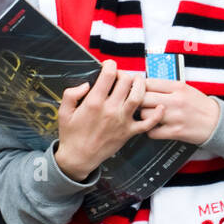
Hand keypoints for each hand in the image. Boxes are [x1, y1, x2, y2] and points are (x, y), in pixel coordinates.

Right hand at [55, 60, 161, 179]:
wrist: (79, 157)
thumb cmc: (71, 134)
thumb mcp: (64, 112)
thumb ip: (71, 94)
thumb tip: (86, 84)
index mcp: (94, 102)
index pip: (108, 75)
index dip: (110, 65)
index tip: (109, 65)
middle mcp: (110, 109)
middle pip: (125, 82)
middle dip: (124, 73)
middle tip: (121, 75)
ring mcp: (122, 120)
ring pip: (138, 97)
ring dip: (141, 85)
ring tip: (137, 81)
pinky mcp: (129, 132)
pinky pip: (147, 123)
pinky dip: (156, 115)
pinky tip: (160, 107)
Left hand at [141, 77, 220, 144]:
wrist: (217, 122)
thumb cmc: (200, 105)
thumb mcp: (186, 89)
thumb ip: (166, 87)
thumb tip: (144, 85)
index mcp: (178, 87)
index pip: (148, 83)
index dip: (140, 87)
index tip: (138, 90)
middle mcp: (176, 101)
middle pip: (142, 98)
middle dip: (138, 102)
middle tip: (140, 104)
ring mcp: (175, 117)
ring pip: (144, 115)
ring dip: (144, 116)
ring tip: (149, 116)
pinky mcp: (175, 131)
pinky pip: (151, 132)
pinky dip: (151, 130)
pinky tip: (156, 127)